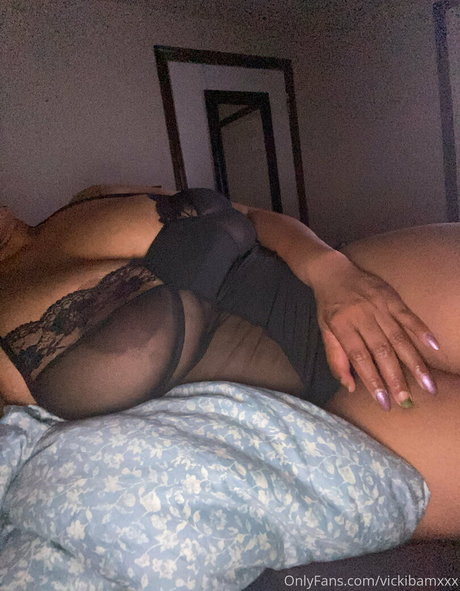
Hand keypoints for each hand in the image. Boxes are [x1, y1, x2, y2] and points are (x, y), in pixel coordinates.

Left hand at [311, 252, 439, 409]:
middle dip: (395, 378)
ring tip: (426, 383)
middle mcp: (362, 317)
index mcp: (342, 327)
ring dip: (414, 362)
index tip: (384, 402)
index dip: (373, 381)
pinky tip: (434, 347)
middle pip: (382, 351)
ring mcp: (378, 306)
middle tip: (406, 400)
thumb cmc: (328, 306)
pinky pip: (408, 315)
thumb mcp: (324, 331)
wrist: (331, 271)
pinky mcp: (390, 297)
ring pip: (398, 337)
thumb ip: (336, 359)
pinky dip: (422, 330)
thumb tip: (350, 387)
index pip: (360, 359)